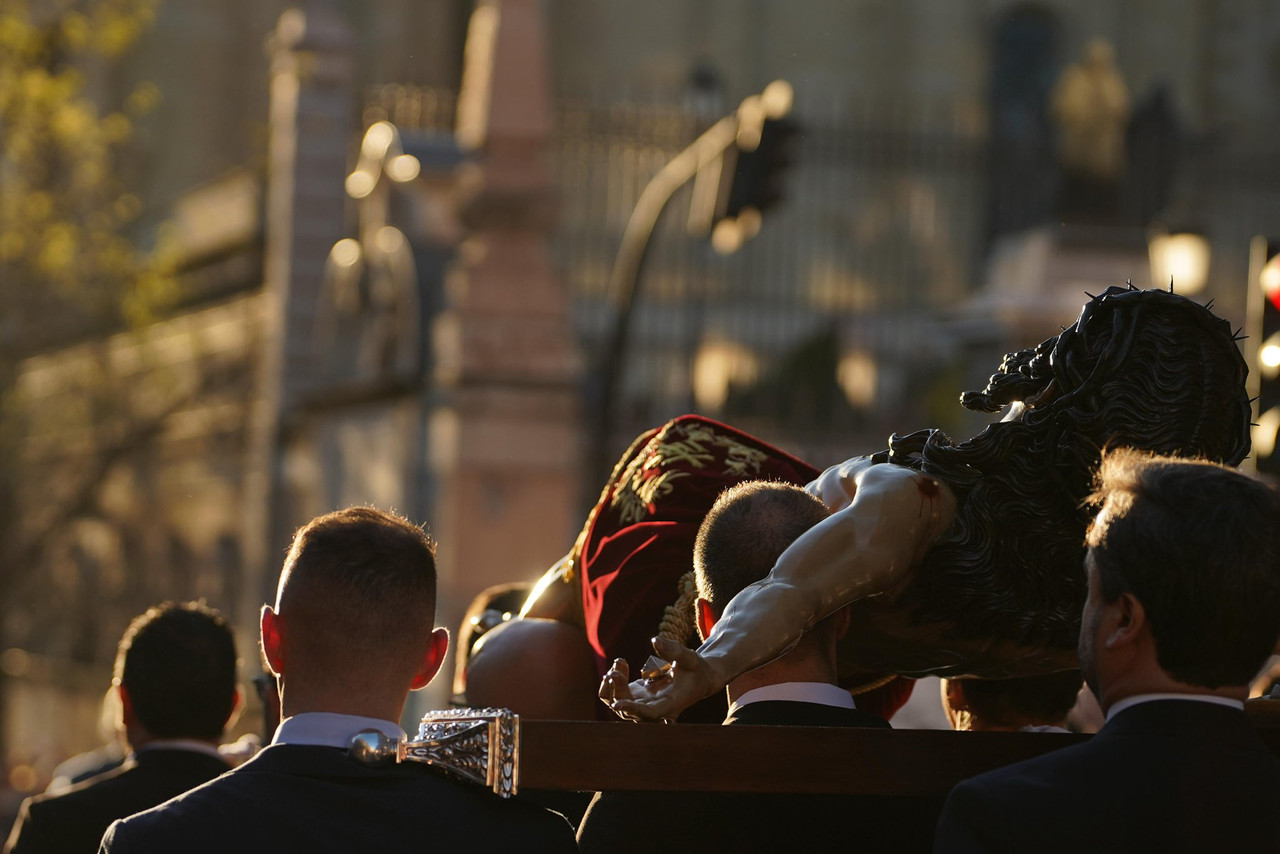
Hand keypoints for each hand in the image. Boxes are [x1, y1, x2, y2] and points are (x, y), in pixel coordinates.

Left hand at [598, 637, 720, 722]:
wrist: (698, 678)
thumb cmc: (696, 669)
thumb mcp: (689, 658)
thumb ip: (673, 651)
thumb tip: (655, 640)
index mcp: (670, 704)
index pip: (649, 713)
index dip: (633, 709)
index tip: (617, 704)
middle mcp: (654, 709)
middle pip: (628, 711)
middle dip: (618, 691)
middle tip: (616, 670)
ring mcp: (644, 704)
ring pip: (618, 704)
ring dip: (611, 686)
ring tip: (618, 663)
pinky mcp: (637, 696)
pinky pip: (618, 693)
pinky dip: (614, 680)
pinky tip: (620, 663)